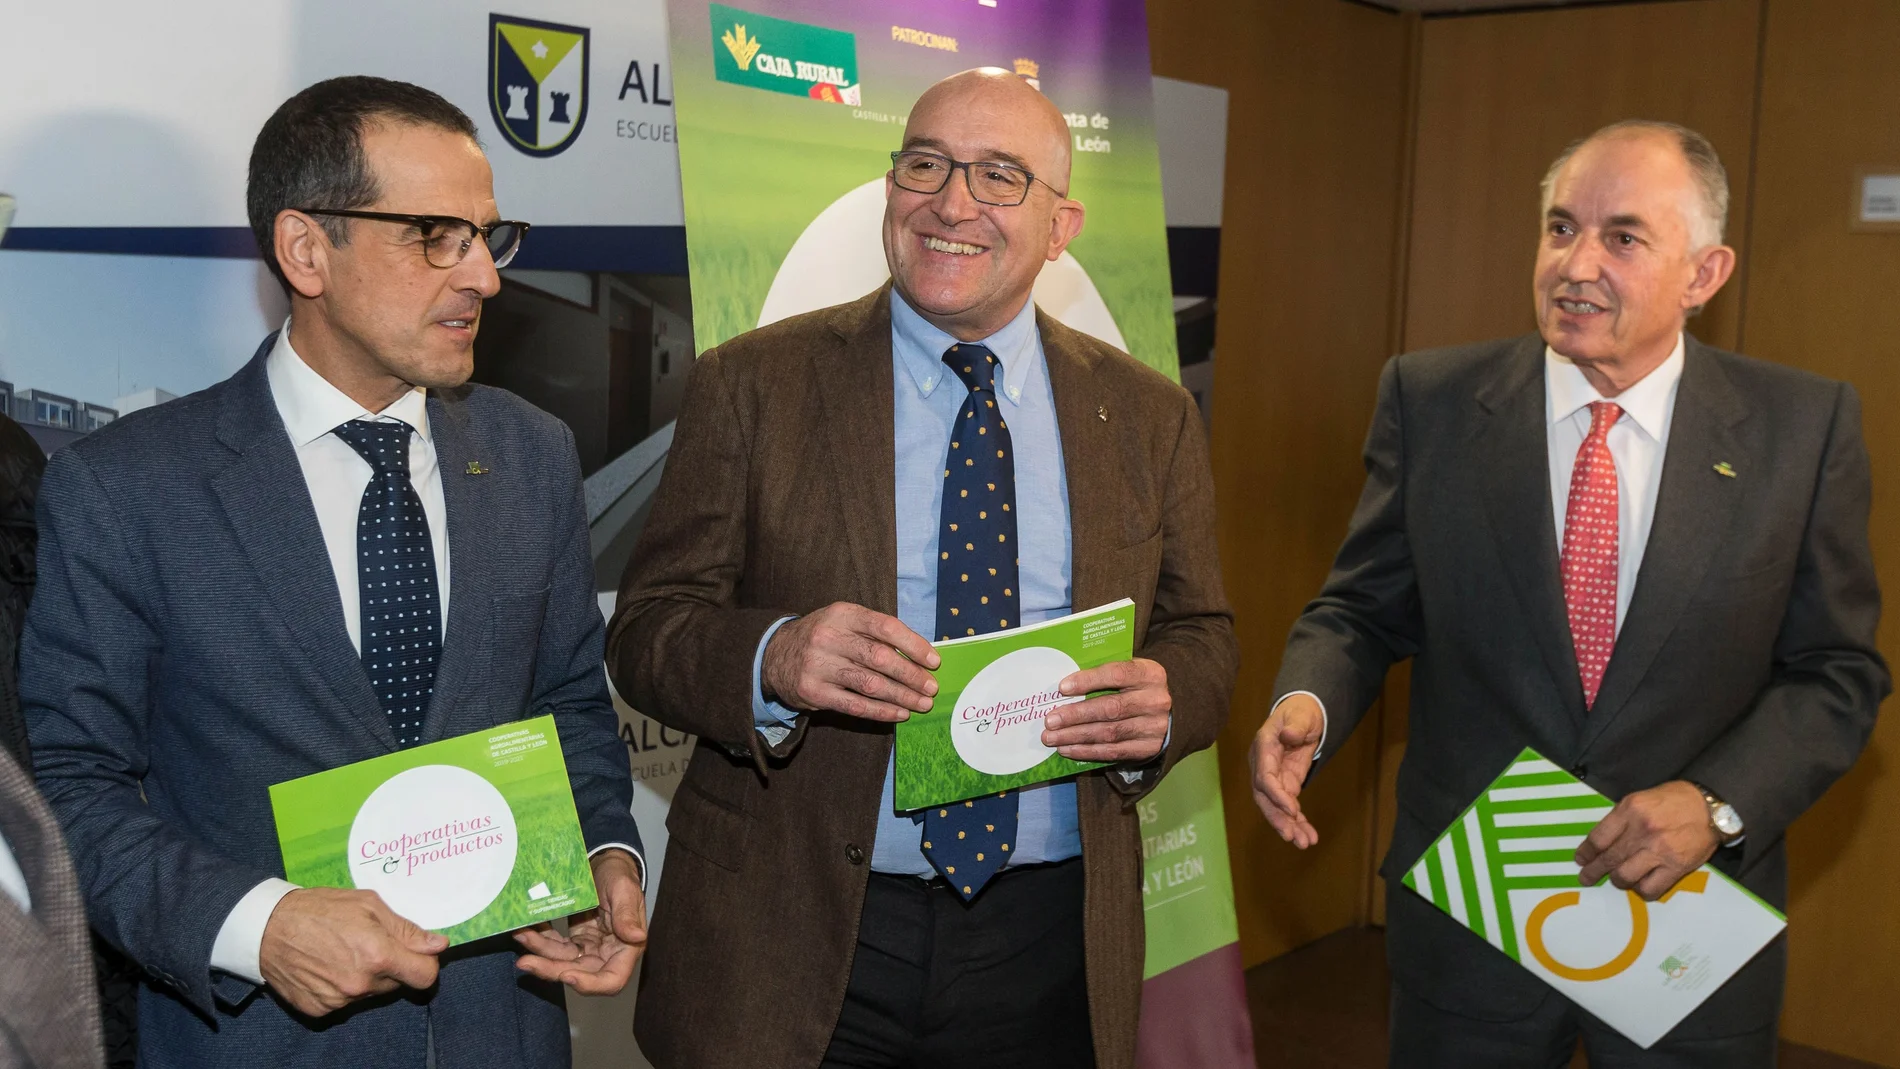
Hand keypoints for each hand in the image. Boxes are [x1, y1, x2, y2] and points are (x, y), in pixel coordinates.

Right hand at [258, 887, 446, 1016]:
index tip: (417, 953)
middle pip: (398, 984)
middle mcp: (361, 983)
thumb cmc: (319, 909)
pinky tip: (327, 966)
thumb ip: (406, 929)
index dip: (425, 963)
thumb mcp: (368, 904)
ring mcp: (339, 1000)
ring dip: (367, 976)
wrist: (266, 928)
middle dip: (393, 966)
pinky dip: (342, 986)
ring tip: (343, 951)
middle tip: (370, 943)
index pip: (426, 976)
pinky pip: (345, 1001)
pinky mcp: (320, 1009)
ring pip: (372, 993)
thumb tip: (438, 944)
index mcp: (379, 955)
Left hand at [514, 849, 647, 994]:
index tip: (566, 974)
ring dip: (540, 953)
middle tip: (526, 962)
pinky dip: (539, 939)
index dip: (590, 984)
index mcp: (626, 948)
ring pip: (561, 961)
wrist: (606, 865)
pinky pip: (554, 946)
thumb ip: (627, 914)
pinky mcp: (574, 940)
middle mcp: (607, 955)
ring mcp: (588, 949)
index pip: (612, 979)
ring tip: (521, 936)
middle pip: (579, 974)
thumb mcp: (625, 890)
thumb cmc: (620, 876)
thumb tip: (636, 936)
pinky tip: (525, 930)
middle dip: (551, 969)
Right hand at [762, 602, 940, 721]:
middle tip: (931, 688)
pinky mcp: (813, 692)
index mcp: (843, 614)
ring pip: (870, 684)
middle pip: (880, 658)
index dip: (914, 645)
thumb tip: (919, 655)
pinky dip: (881, 711)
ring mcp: (819, 665)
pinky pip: (855, 705)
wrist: (774, 655)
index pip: (886, 627)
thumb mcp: (844, 621)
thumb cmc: (822, 637)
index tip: (933, 661)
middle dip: (911, 676)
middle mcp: (829, 637)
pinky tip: (899, 713)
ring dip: (902, 696)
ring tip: (922, 703)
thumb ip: (875, 633)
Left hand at [1041, 658, 1170, 763]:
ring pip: (1109, 733)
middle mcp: (1155, 701)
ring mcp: (1154, 727)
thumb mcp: (1130, 672)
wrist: (1172, 712)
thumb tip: (1065, 687)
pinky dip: (1087, 751)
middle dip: (1076, 715)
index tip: (1062, 688)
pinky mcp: (1148, 749)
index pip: (1117, 674)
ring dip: (1076, 736)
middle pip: (1110, 708)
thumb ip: (1105, 676)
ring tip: (1052, 737)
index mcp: (1149, 674)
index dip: (1088, 681)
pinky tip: (1068, 749)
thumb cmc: (1137, 687)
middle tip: (1050, 720)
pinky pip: (1114, 752)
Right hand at [1249, 694, 1323, 848]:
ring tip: (1305, 843)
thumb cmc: (1300, 712)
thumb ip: (1295, 726)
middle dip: (1277, 818)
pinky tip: (1309, 835)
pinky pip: (1288, 806)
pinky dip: (1298, 822)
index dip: (1276, 794)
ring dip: (1288, 826)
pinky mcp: (1285, 784)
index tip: (1292, 810)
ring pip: (1274, 807)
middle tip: (1292, 836)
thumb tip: (1288, 735)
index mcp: (1263, 747)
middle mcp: (1263, 765)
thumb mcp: (1301, 715)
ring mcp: (1273, 777)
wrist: (1302, 714)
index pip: (1264, 776)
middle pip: (1264, 797)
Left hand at [1574, 780, 1719, 899]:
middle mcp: (1642, 831)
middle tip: (1586, 877)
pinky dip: (1641, 890)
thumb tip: (1602, 841)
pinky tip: (1640, 884)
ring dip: (1617, 880)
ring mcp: (1659, 851)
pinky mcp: (1676, 868)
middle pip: (1609, 858)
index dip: (1586, 852)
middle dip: (1593, 871)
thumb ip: (1621, 818)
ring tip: (1616, 879)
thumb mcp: (1640, 799)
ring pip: (1625, 876)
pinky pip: (1650, 888)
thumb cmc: (1673, 800)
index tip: (1581, 859)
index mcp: (1630, 810)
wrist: (1710, 808)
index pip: (1599, 837)